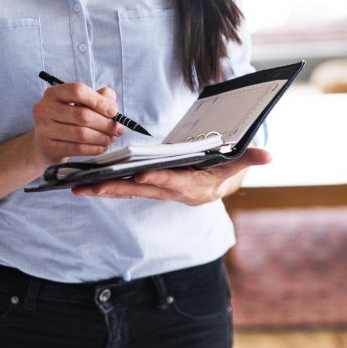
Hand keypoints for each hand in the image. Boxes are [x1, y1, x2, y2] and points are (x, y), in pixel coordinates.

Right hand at [31, 82, 123, 164]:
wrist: (46, 143)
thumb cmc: (68, 120)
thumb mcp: (82, 104)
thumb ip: (100, 98)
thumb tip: (112, 107)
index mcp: (54, 93)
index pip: (78, 91)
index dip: (99, 101)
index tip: (113, 111)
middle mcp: (45, 108)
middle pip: (82, 115)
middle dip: (105, 124)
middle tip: (117, 129)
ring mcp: (44, 128)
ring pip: (81, 134)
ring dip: (102, 138)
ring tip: (110, 139)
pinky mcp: (47, 146)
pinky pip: (77, 149)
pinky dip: (94, 149)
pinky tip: (101, 147)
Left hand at [72, 148, 272, 204]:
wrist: (219, 185)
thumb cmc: (227, 169)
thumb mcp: (240, 162)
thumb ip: (251, 158)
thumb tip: (269, 155)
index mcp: (194, 186)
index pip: (175, 182)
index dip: (160, 180)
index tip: (142, 176)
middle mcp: (173, 192)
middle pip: (141, 191)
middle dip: (116, 188)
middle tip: (91, 187)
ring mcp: (159, 192)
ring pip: (127, 192)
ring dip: (103, 190)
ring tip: (77, 188)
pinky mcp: (148, 189)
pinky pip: (123, 189)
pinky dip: (105, 186)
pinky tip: (83, 184)